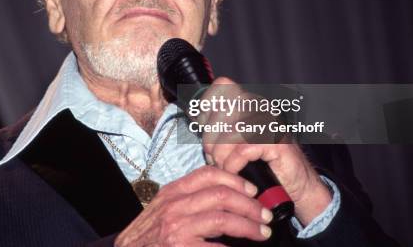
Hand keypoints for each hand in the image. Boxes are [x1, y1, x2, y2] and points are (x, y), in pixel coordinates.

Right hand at [115, 165, 272, 246]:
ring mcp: (177, 227)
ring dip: (249, 225)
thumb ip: (189, 199)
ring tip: (262, 232)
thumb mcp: (164, 208)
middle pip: (221, 195)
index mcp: (173, 192)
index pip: (208, 174)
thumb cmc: (148, 235)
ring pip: (223, 218)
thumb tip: (225, 197)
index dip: (235, 180)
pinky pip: (217, 246)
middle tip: (264, 214)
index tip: (251, 189)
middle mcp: (175, 206)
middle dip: (249, 204)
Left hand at [200, 77, 332, 224]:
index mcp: (251, 101)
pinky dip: (233, 164)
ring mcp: (271, 122)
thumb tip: (196, 119)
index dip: (208, 106)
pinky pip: (243, 149)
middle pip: (221, 110)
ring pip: (230, 132)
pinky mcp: (277, 141)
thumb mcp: (235, 140)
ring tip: (224, 166)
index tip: (205, 129)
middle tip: (213, 157)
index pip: (223, 85)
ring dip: (220, 155)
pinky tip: (236, 171)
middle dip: (210, 138)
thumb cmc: (263, 164)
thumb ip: (219, 126)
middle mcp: (261, 106)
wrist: (295, 185)